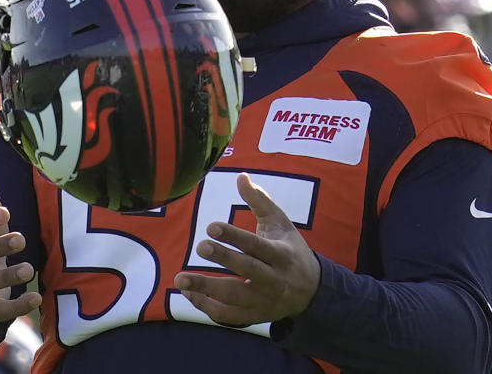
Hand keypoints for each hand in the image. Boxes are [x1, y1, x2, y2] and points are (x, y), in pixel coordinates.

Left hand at [173, 173, 320, 326]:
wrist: (311, 291)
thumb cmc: (290, 250)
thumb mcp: (281, 223)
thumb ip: (260, 200)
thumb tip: (240, 176)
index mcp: (281, 254)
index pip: (256, 245)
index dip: (234, 236)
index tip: (211, 226)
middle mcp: (274, 279)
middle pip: (247, 269)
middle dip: (223, 259)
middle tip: (199, 247)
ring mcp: (263, 301)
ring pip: (234, 297)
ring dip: (206, 289)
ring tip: (180, 278)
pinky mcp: (254, 316)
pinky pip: (227, 316)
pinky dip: (206, 307)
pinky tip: (188, 292)